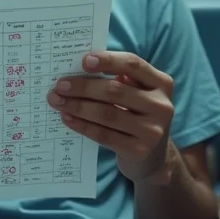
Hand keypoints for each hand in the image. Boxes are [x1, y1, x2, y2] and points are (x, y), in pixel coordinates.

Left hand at [47, 51, 175, 184]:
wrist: (154, 158)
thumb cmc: (137, 115)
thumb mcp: (137, 94)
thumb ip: (117, 79)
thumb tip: (77, 71)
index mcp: (161, 83)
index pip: (133, 64)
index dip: (108, 60)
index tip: (83, 61)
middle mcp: (161, 105)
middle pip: (116, 90)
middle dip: (83, 87)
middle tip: (60, 86)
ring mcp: (152, 130)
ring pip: (107, 114)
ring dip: (77, 106)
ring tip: (57, 101)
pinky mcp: (139, 151)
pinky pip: (103, 135)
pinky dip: (82, 125)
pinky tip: (67, 118)